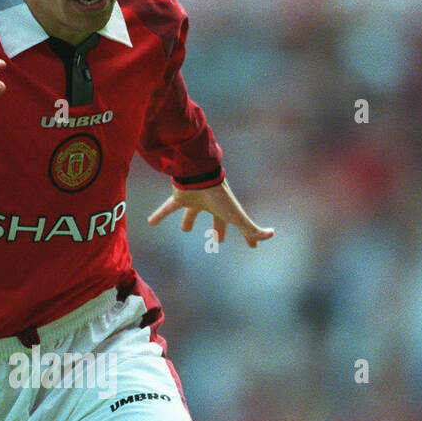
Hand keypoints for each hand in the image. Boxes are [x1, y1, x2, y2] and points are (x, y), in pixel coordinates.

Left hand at [147, 175, 273, 247]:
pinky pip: (167, 208)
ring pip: (191, 212)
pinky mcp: (179, 197)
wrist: (200, 174)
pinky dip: (159, 215)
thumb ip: (251, 228)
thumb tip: (271, 236)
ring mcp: (195, 200)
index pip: (239, 226)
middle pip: (215, 220)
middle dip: (219, 229)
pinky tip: (150, 222)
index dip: (248, 236)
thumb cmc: (219, 195)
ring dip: (187, 220)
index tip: (252, 246)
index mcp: (225, 209)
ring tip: (185, 229)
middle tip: (218, 240)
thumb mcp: (236, 215)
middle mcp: (210, 204)